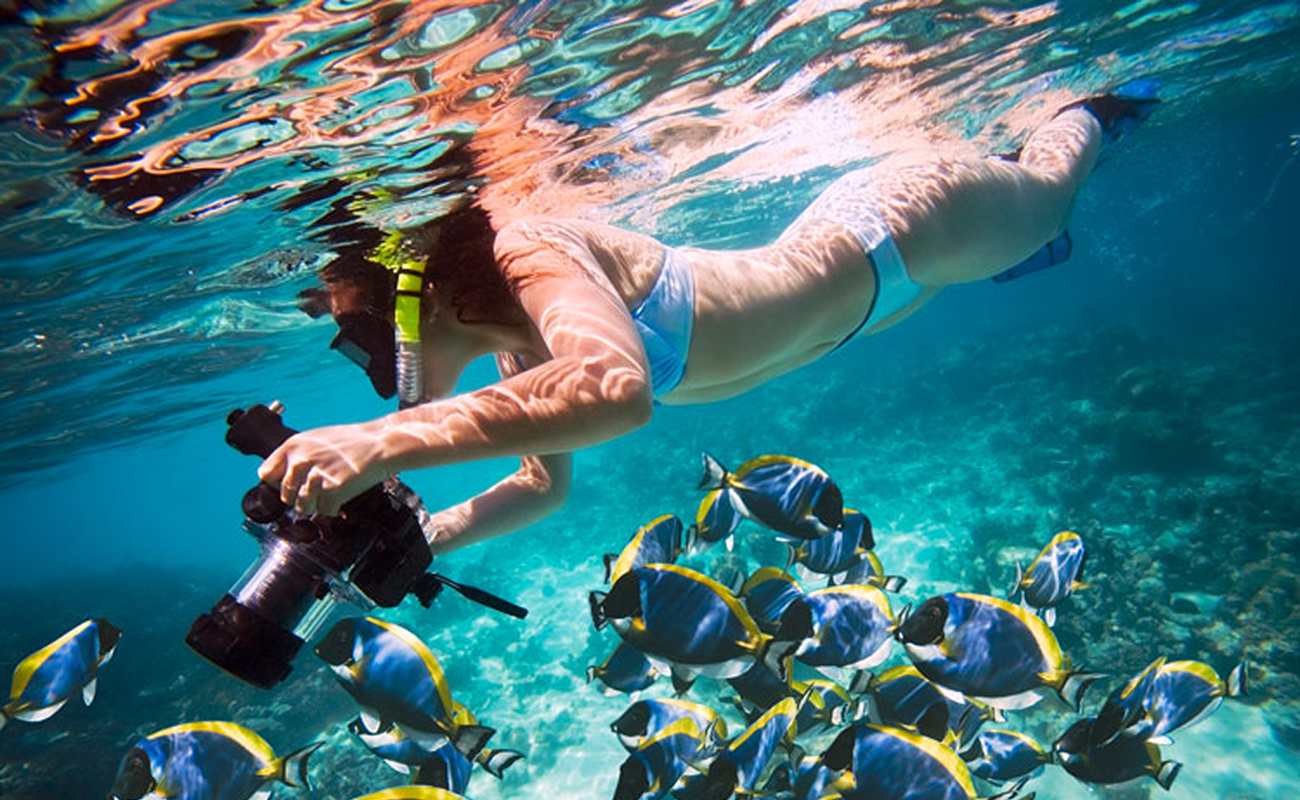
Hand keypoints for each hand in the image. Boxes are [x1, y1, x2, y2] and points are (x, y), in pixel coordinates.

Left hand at [257, 420, 389, 516]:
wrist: (381, 443)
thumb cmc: (352, 441)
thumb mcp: (316, 439)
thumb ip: (296, 455)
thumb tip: (281, 476)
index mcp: (293, 446)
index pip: (266, 475)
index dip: (278, 483)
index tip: (291, 485)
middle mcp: (301, 460)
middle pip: (285, 495)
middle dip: (300, 497)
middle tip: (318, 490)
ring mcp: (316, 476)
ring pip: (302, 507)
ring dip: (317, 505)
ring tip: (331, 493)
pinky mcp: (332, 490)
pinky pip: (325, 511)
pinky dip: (335, 508)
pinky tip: (343, 495)